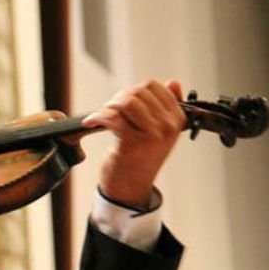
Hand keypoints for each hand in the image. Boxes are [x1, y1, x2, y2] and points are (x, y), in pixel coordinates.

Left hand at [82, 79, 185, 208]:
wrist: (130, 187)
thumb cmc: (141, 158)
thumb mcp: (160, 132)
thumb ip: (167, 106)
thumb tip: (173, 82)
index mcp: (176, 120)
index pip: (156, 87)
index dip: (134, 90)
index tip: (124, 101)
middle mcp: (167, 127)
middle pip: (139, 92)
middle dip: (118, 97)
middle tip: (110, 110)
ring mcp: (151, 136)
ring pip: (127, 102)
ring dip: (109, 106)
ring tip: (103, 116)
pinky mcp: (132, 143)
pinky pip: (112, 117)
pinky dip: (97, 117)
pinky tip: (91, 122)